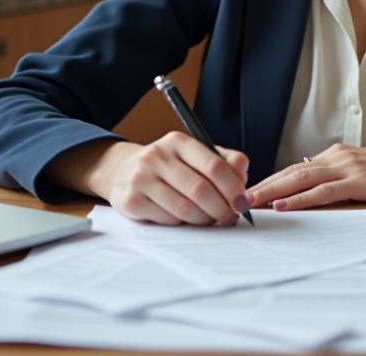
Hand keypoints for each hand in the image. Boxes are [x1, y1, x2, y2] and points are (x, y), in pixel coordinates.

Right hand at [45, 133, 250, 225]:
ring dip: (204, 220)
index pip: (213, 165)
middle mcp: (157, 156)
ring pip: (185, 208)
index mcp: (178, 141)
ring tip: (211, 220)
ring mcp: (141, 178)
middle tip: (230, 218)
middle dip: (221, 209)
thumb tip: (242, 172)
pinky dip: (183, 224)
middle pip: (200, 190)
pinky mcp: (131, 200)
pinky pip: (168, 220)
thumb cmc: (169, 165)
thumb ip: (224, 160)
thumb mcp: (195, 155)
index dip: (232, 187)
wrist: (123, 170)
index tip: (242, 202)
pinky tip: (185, 218)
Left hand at [244, 145, 365, 211]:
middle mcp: (336, 157)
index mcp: (335, 155)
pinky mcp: (359, 181)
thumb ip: (335, 173)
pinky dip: (301, 198)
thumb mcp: (361, 170)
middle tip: (236, 199)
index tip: (248, 193)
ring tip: (251, 202)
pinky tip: (285, 204)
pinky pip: (324, 191)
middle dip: (261, 186)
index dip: (269, 181)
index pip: (294, 168)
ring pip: (300, 178)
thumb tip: (306, 176)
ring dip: (272, 191)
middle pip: (289, 171)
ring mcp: (347, 167)